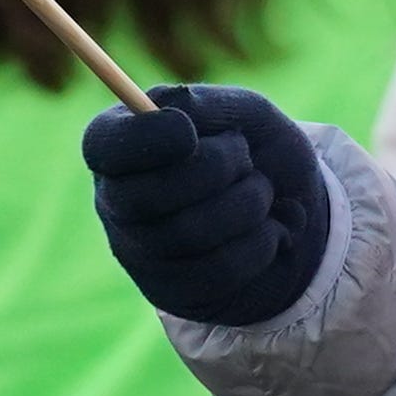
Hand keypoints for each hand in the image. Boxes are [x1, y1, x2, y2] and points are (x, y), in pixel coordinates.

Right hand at [85, 85, 330, 328]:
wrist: (292, 212)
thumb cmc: (257, 152)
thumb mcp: (244, 113)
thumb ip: (208, 106)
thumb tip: (171, 105)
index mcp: (120, 144)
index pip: (103, 146)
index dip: (145, 138)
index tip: (188, 131)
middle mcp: (116, 199)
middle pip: (148, 194)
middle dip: (216, 168)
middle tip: (244, 158)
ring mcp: (139, 251)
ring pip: (189, 233)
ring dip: (248, 203)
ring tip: (263, 192)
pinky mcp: (173, 291)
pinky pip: (218, 269)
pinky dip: (261, 243)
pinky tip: (272, 230)